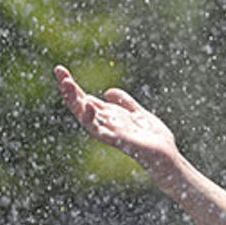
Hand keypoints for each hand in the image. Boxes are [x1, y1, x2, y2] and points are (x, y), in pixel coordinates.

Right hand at [54, 65, 180, 181]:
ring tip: (67, 84)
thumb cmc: (152, 137)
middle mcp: (105, 123)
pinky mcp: (118, 140)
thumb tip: (107, 91)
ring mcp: (110, 132)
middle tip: (59, 72)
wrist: (166, 155)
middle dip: (69, 90)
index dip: (72, 86)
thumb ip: (124, 102)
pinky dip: (92, 119)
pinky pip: (100, 130)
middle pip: (80, 105)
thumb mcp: (138, 113)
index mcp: (108, 115)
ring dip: (75, 101)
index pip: (84, 99)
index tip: (59, 69)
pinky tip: (89, 105)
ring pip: (85, 116)